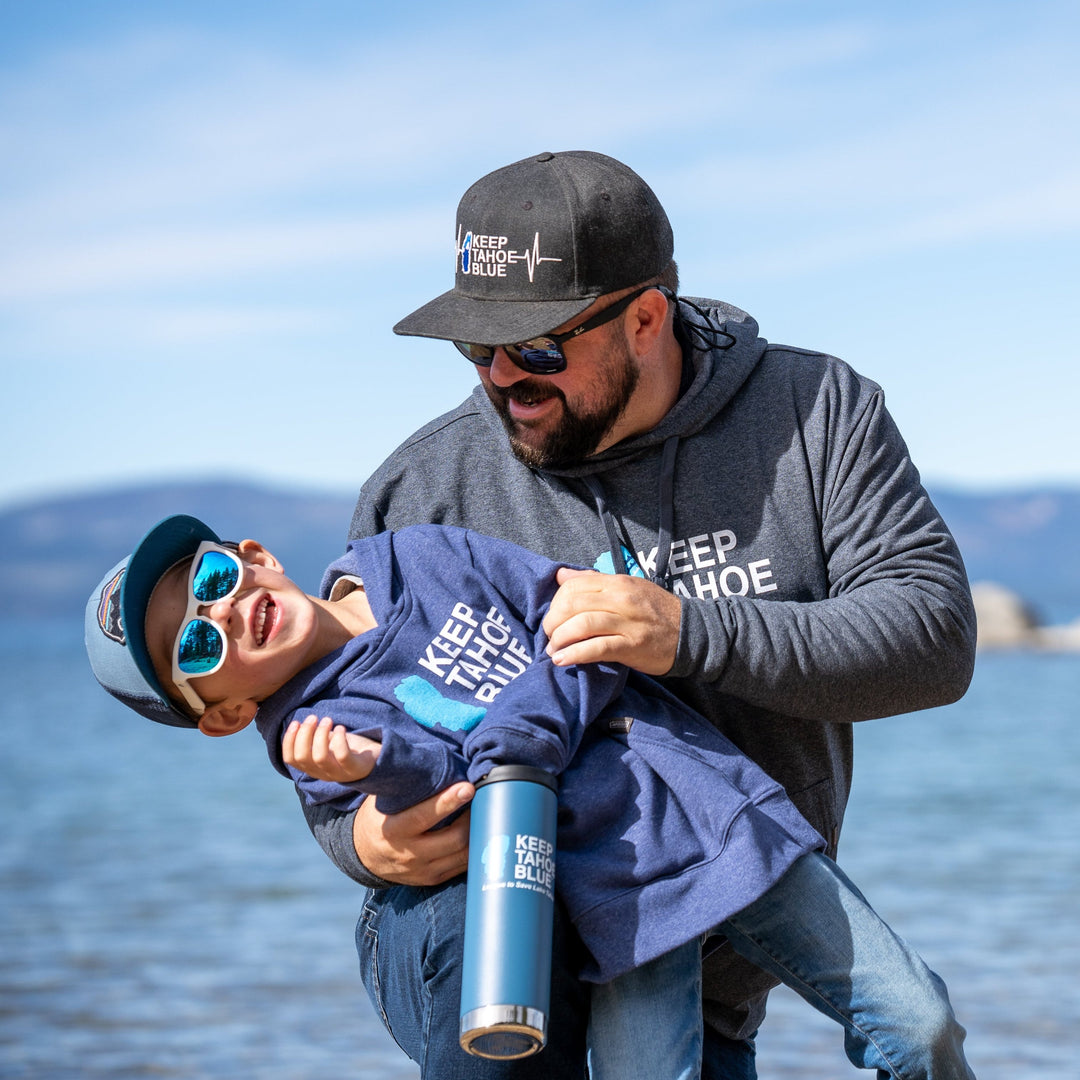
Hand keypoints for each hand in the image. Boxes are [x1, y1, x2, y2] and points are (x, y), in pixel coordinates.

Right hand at [283, 715, 379, 782]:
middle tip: (314, 717)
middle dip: (304, 734)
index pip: (291, 759)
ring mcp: (339, 774)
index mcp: (313, 767)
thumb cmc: (349, 747)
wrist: (377, 758)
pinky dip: (339, 739)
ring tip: (328, 720)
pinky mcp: (355, 769)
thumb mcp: (327, 743)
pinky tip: (341, 728)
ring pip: (320, 757)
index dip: (289, 740)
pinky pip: (342, 756)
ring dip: (320, 735)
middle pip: (303, 757)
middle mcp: (323, 773)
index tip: (295, 722)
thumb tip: (298, 723)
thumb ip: (313, 738)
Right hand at [352, 782, 473, 885]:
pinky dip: (473, 849)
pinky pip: (461, 867)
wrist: (364, 854)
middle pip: (453, 838)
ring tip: (485, 814)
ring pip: (463, 855)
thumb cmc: (379, 817)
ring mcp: (421, 870)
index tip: (468, 787)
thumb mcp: (383, 800)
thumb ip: (406, 786)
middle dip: (473, 817)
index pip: (424, 816)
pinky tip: (477, 832)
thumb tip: (435, 762)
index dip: (448, 802)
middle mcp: (408, 853)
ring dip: (478, 833)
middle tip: (484, 798)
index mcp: (393, 830)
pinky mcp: (432, 879)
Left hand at [542, 567, 680, 674]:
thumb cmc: (656, 611)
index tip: (553, 616)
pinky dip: (575, 654)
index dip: (556, 601)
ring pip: (581, 625)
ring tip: (553, 650)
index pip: (574, 585)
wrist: (692, 633)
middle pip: (573, 604)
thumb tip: (561, 574)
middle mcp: (621, 599)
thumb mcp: (627, 587)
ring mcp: (627, 623)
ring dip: (560, 639)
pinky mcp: (631, 646)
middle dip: (553, 621)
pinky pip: (596, 648)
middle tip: (549, 635)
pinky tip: (562, 660)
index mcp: (618, 582)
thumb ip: (593, 581)